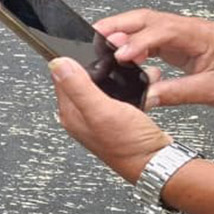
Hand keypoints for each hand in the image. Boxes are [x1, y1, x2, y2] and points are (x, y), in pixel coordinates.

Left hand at [50, 57, 171, 181]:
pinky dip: (129, 87)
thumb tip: (57, 64)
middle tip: (116, 60)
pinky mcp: (118, 118)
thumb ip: (78, 86)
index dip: (74, 60)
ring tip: (130, 72)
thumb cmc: (128, 144)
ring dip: (118, 75)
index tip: (92, 52)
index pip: (61, 77)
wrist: (156, 162)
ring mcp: (100, 117)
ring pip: (104, 85)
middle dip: (101, 66)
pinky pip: (119, 94)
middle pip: (83, 79)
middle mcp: (82, 116)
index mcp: (70, 113)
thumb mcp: (101, 110)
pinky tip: (139, 86)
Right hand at [95, 9, 213, 109]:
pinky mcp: (180, 41)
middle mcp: (190, 28)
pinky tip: (121, 52)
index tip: (120, 55)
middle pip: (147, 18)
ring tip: (100, 42)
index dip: (138, 42)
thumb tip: (146, 97)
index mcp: (201, 36)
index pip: (162, 32)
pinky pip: (151, 35)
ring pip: (146, 24)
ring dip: (122, 30)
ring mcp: (184, 33)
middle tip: (94, 36)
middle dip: (118, 25)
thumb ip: (177, 93)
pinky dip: (132, 41)